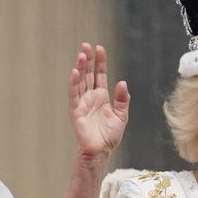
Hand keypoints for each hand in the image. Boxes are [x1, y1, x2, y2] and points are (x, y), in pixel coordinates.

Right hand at [68, 43, 129, 159]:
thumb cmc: (109, 136)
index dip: (100, 62)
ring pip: (80, 81)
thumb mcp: (121, 116)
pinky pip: (74, 95)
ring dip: (80, 68)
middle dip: (87, 60)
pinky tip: (75, 72)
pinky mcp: (76, 111)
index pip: (99, 75)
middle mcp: (90, 97)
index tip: (100, 48)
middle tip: (86, 45)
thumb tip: (123, 82)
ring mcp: (82, 103)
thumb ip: (122, 99)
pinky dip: (74, 83)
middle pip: (88, 74)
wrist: (100, 151)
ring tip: (81, 55)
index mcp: (101, 97)